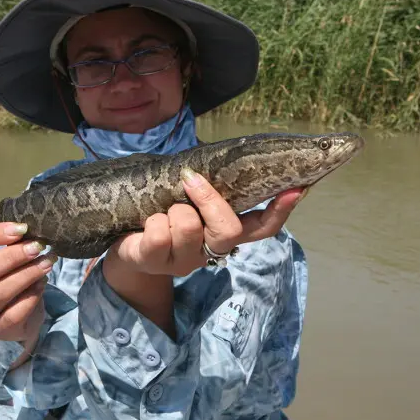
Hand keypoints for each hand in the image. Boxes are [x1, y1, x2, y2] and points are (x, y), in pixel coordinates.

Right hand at [0, 223, 54, 345]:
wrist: (25, 320)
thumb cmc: (15, 283)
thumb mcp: (12, 264)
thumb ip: (15, 248)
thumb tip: (32, 232)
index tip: (21, 229)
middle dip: (11, 257)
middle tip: (37, 247)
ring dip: (25, 275)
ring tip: (47, 263)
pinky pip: (13, 314)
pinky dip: (30, 297)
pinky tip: (42, 285)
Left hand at [107, 167, 306, 277]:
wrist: (124, 240)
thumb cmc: (163, 210)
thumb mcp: (190, 198)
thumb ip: (213, 186)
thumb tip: (231, 157)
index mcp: (223, 233)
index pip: (262, 227)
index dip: (281, 211)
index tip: (296, 188)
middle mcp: (210, 250)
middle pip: (228, 230)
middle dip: (209, 200)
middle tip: (191, 179)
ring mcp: (183, 261)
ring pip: (189, 226)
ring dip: (174, 210)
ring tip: (164, 211)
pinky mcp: (154, 262)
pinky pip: (159, 235)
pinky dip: (153, 222)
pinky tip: (148, 224)